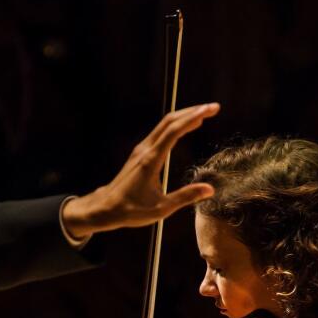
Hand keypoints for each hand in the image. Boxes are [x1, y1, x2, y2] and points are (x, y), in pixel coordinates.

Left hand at [62, 103, 220, 238]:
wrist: (105, 208)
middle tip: (212, 108)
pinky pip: (160, 133)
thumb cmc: (131, 209)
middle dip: (192, 111)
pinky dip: (175, 126)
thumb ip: (186, 197)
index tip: (211, 110)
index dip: (194, 117)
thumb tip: (209, 190)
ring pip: (164, 125)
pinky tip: (184, 128)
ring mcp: (141, 150)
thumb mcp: (161, 208)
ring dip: (183, 117)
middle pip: (169, 122)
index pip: (175, 131)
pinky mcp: (139, 154)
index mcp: (151, 160)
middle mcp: (145, 150)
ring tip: (203, 114)